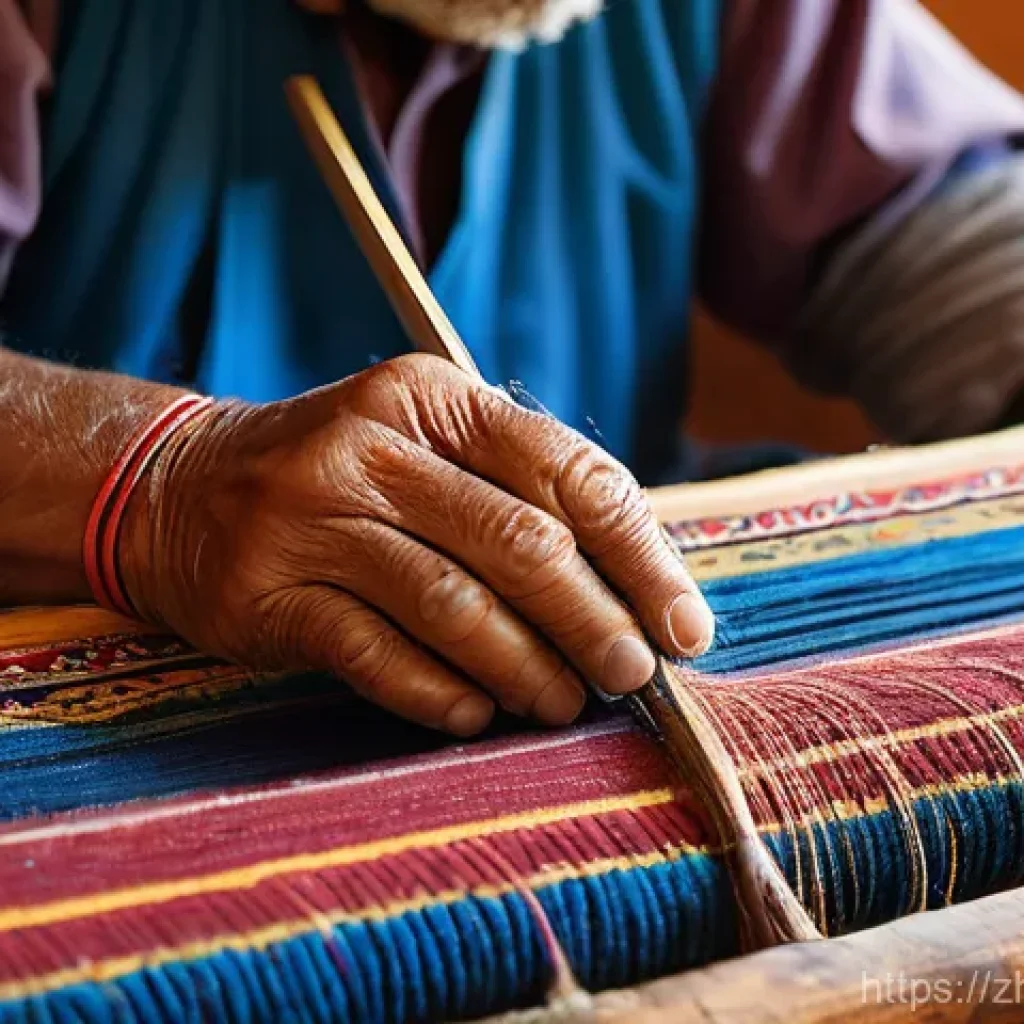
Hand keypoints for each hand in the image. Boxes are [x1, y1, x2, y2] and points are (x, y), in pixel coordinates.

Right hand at [122, 355, 713, 735]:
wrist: (181, 489)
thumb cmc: (342, 475)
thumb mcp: (426, 446)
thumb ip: (519, 493)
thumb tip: (637, 584)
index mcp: (433, 396)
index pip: (567, 473)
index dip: (640, 556)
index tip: (683, 626)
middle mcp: (371, 446)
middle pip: (520, 543)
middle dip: (595, 621)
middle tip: (633, 675)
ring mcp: (311, 517)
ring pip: (454, 603)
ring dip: (527, 667)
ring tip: (564, 703)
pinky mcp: (266, 592)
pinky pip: (376, 655)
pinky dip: (441, 693)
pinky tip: (478, 713)